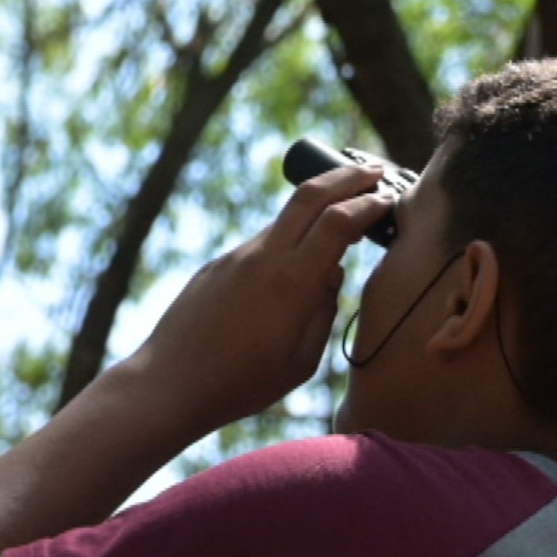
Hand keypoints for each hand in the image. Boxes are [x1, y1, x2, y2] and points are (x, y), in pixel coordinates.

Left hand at [126, 163, 393, 427]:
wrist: (168, 384)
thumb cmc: (240, 385)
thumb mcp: (302, 362)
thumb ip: (324, 312)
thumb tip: (330, 274)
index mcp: (292, 283)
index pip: (339, 221)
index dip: (369, 205)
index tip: (389, 201)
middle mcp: (263, 258)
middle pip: (311, 194)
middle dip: (347, 176)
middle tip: (374, 172)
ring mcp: (236, 257)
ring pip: (285, 220)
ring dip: (317, 210)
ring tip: (340, 222)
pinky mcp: (217, 266)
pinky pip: (262, 246)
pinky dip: (288, 241)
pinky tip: (294, 266)